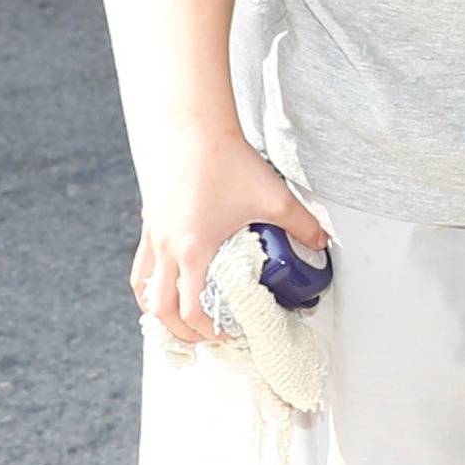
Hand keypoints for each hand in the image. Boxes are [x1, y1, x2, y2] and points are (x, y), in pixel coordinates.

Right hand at [132, 128, 324, 348]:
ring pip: (142, 288)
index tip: (225, 334)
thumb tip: (322, 243)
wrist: (193, 126)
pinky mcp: (149, 220)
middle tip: (202, 338)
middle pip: (159, 309)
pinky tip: (168, 279)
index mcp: (193, 249)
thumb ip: (302, 224)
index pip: (191, 310)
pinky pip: (141, 263)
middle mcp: (165, 248)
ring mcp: (152, 235)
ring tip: (178, 317)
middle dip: (180, 331)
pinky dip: (150, 281)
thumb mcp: (273, 196)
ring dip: (158, 310)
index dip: (207, 331)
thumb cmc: (226, 160)